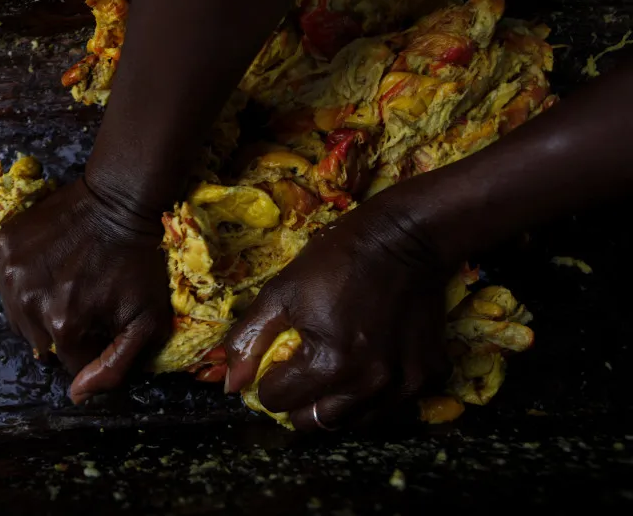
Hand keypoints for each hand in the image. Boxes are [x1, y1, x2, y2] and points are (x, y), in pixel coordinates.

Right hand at [0, 178, 171, 403]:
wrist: (120, 199)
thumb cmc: (139, 260)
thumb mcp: (146, 321)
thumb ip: (114, 367)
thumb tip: (76, 397)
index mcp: (63, 325)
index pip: (71, 362)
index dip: (91, 346)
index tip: (105, 320)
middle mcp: (27, 304)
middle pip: (41, 342)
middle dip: (65, 329)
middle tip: (88, 298)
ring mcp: (9, 273)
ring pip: (17, 317)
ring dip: (39, 309)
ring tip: (66, 284)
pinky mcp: (1, 247)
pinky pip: (0, 284)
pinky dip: (18, 284)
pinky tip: (43, 269)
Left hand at [224, 200, 452, 430]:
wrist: (406, 237)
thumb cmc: (337, 260)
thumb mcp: (280, 291)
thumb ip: (249, 340)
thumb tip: (231, 386)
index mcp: (328, 363)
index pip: (278, 401)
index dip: (268, 382)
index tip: (276, 361)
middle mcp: (369, 384)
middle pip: (315, 422)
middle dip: (298, 402)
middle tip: (299, 373)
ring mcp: (404, 384)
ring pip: (353, 421)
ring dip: (334, 404)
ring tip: (332, 370)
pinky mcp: (429, 375)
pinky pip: (392, 405)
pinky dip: (374, 395)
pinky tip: (368, 365)